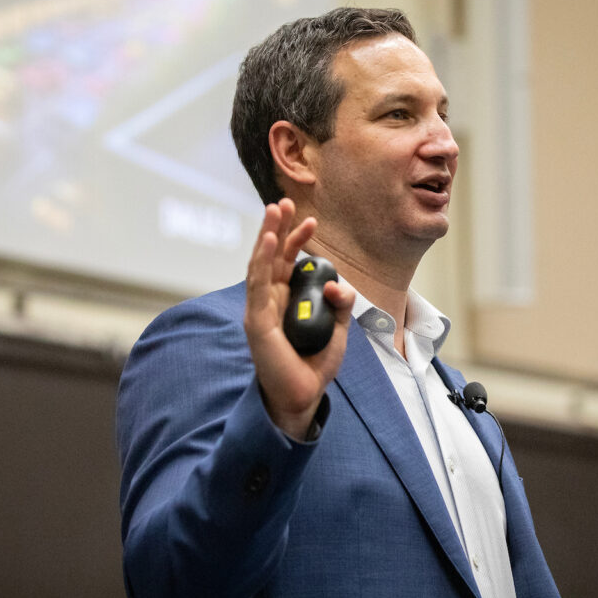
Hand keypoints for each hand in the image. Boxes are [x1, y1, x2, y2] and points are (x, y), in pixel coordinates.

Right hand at [244, 199, 354, 438]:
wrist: (302, 396)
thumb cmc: (314, 364)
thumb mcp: (338, 328)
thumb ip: (340, 303)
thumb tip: (336, 282)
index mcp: (287, 299)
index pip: (289, 262)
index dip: (297, 239)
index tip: (310, 219)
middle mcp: (271, 300)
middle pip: (272, 257)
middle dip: (277, 227)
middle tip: (283, 201)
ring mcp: (261, 309)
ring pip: (261, 264)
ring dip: (267, 236)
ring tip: (274, 211)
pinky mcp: (257, 321)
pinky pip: (258, 286)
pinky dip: (263, 262)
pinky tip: (268, 242)